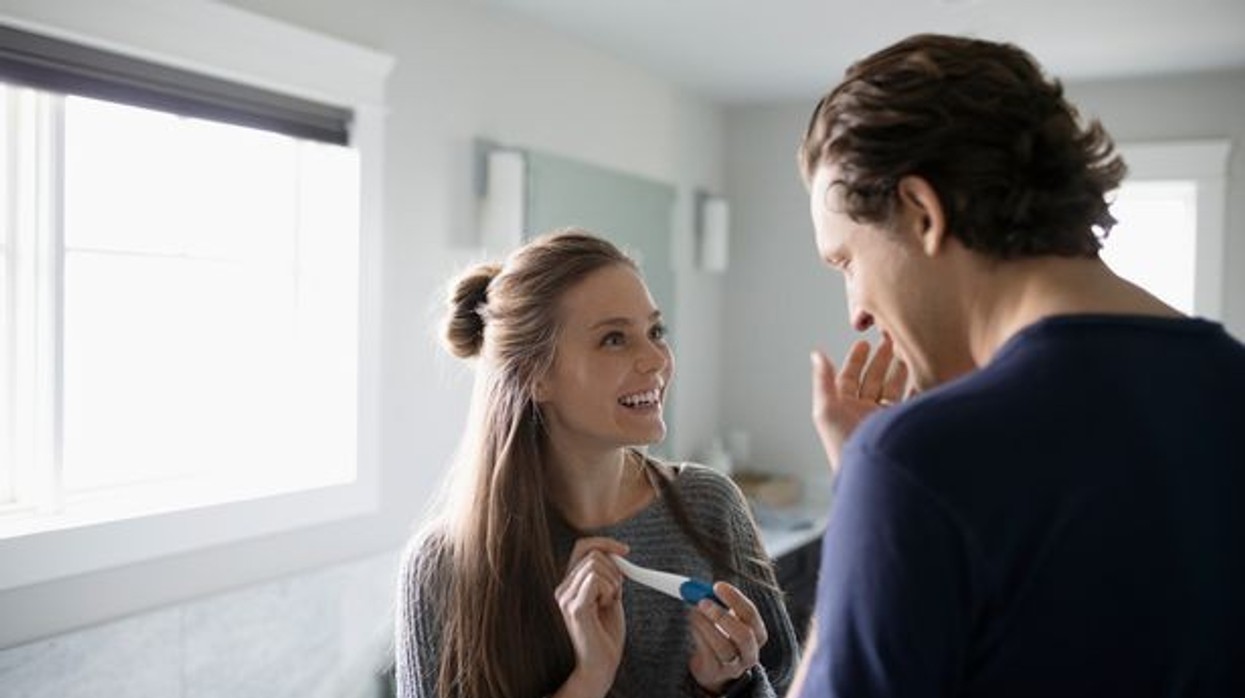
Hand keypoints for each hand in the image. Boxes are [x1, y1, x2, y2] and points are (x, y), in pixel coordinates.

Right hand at [554, 537, 628, 697]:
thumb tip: (618, 553)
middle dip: (614, 569)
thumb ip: (609, 575)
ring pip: (595, 566)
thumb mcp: (610, 596)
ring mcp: (566, 597)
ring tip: (609, 604)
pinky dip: (608, 590)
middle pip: (593, 554)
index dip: (605, 543)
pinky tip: (605, 607)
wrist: (601, 663)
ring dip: (612, 583)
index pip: (583, 547)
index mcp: (570, 583)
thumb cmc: (606, 633)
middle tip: (616, 593)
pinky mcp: (575, 607)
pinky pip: (595, 580)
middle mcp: (564, 588)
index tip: (626, 550)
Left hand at [687, 582, 767, 694]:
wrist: (712, 667)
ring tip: (693, 613)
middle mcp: (750, 652)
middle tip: (703, 602)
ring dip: (706, 626)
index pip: (751, 614)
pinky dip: (698, 637)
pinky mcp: (716, 673)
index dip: (735, 599)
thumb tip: (696, 587)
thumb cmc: (721, 634)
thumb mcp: (725, 617)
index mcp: (757, 633)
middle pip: (743, 635)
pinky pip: (708, 655)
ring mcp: (735, 666)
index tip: (718, 586)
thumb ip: (716, 602)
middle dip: (722, 616)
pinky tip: (692, 626)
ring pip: (723, 647)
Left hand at [810, 334, 906, 474]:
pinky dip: (917, 386)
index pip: (849, 378)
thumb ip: (823, 381)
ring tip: (907, 350)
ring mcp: (885, 418)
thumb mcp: (826, 410)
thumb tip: (817, 355)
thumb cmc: (843, 445)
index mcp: (844, 408)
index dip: (856, 360)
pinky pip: (912, 401)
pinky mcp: (904, 424)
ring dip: (900, 369)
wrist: (871, 474)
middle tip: (890, 339)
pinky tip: (922, 372)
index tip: (864, 342)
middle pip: (873, 380)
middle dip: (881, 360)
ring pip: (893, 388)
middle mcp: (864, 412)